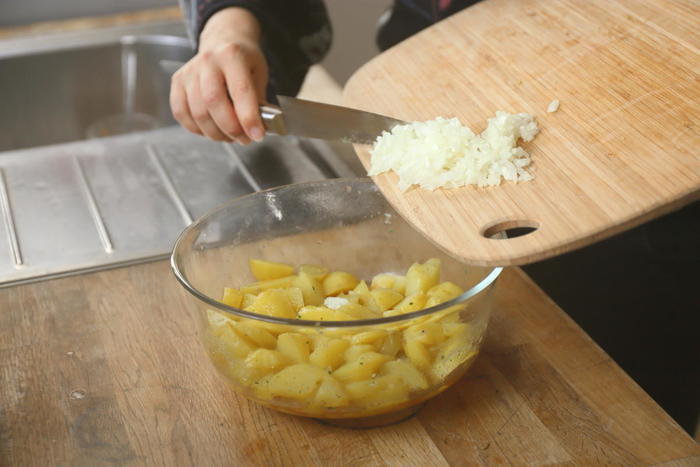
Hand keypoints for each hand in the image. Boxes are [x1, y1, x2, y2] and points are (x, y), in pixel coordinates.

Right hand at [170, 8, 267, 143]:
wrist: (221, 40)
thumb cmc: (243, 60)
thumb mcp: (259, 73)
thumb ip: (258, 100)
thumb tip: (256, 129)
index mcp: (232, 55)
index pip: (240, 91)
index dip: (248, 117)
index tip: (257, 135)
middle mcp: (207, 61)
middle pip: (213, 102)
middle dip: (231, 128)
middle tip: (244, 139)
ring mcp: (189, 72)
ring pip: (197, 112)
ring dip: (216, 133)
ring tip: (230, 136)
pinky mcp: (177, 82)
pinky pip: (181, 113)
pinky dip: (197, 129)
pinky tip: (211, 129)